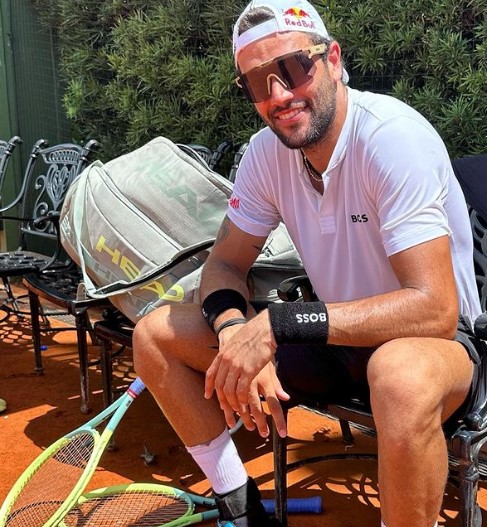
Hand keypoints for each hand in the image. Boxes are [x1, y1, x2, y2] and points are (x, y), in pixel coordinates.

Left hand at [204, 310, 289, 435]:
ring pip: (229, 390)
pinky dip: (242, 399)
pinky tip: (246, 403)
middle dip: (222, 399)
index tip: (208, 395)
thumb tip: (229, 359)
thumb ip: (232, 354)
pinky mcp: (249, 370)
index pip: (211, 373)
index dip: (209, 386)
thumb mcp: (237, 342)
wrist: (265, 328)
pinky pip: (242, 390)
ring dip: (233, 402)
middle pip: (220, 385)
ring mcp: (237, 366)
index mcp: (223, 353)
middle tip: (227, 408)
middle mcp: (227, 361)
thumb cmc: (254, 333)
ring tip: (238, 409)